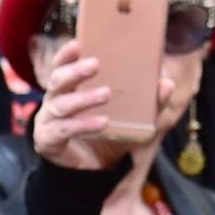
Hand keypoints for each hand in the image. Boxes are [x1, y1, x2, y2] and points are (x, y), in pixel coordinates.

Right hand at [31, 38, 148, 171]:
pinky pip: (64, 129)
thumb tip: (166, 84)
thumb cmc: (109, 136)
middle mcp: (55, 100)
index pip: (62, 65)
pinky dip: (83, 124)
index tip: (77, 42)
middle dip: (75, 71)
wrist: (94, 172)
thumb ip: (150, 103)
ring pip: (61, 104)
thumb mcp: (134, 119)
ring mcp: (49, 120)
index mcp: (70, 89)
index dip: (67, 54)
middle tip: (95, 64)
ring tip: (107, 94)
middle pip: (58, 80)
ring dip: (84, 97)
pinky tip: (102, 122)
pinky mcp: (48, 140)